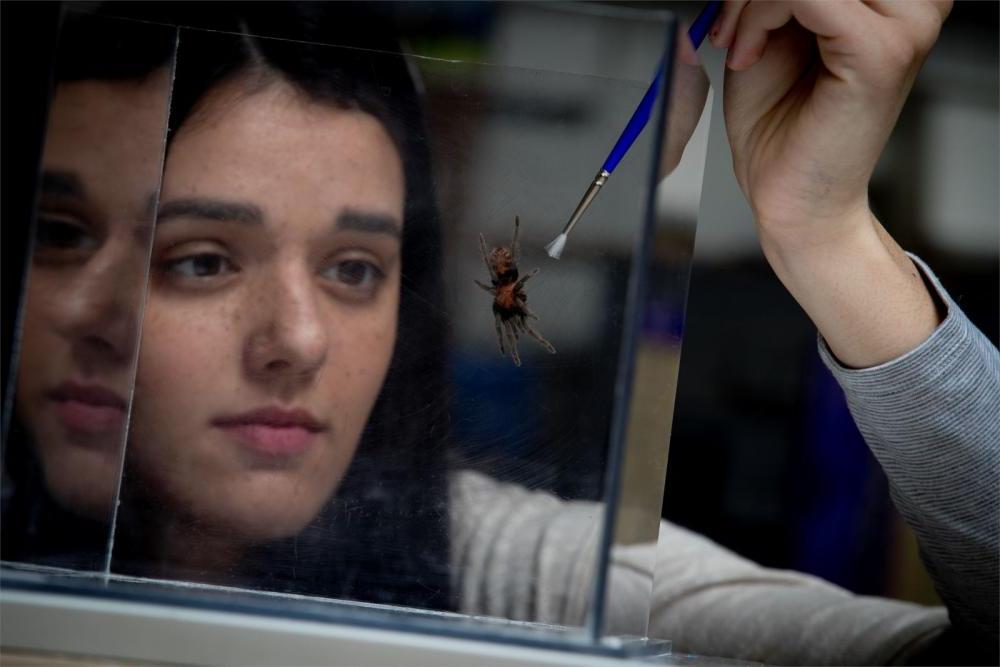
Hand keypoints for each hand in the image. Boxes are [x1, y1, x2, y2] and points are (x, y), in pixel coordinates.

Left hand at [710, 0, 950, 367]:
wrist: (793, 198)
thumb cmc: (782, 127)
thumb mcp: (773, 32)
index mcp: (892, 1)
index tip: (735, 17)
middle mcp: (914, 6)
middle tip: (730, 29)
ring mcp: (906, 26)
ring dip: (755, 2)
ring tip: (741, 47)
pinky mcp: (881, 53)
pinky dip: (759, 17)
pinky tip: (748, 57)